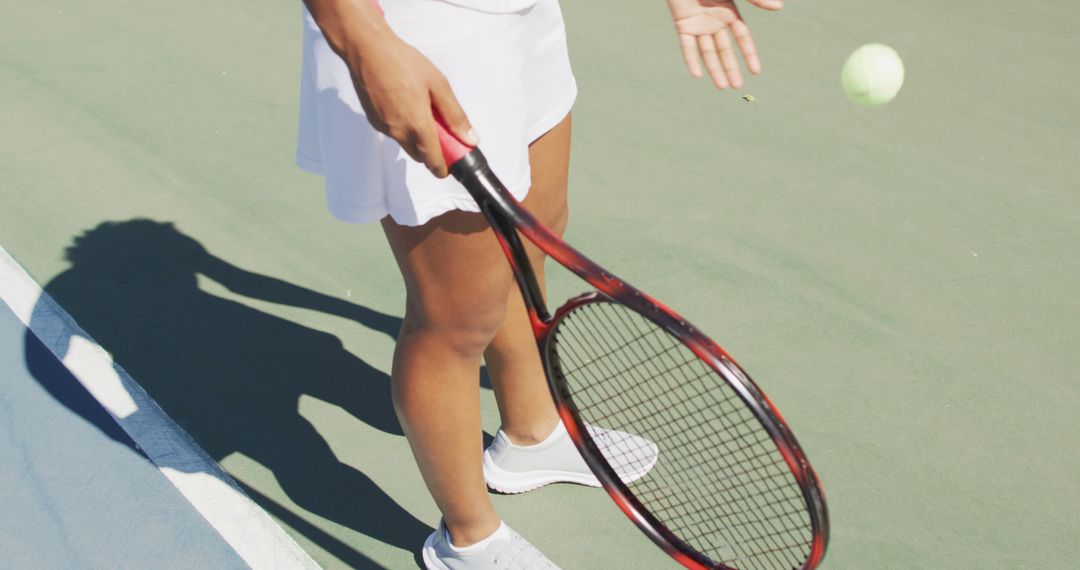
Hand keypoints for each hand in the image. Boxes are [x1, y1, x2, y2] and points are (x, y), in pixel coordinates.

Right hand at [348, 33, 476, 176]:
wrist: (368, 50)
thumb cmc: (404, 63)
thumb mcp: (438, 86)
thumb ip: (455, 116)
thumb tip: (470, 139)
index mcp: (417, 126)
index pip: (433, 162)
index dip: (444, 168)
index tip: (452, 163)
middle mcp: (399, 133)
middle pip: (420, 156)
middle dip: (432, 150)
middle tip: (441, 128)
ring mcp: (384, 128)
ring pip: (406, 143)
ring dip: (417, 136)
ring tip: (421, 107)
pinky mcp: (374, 120)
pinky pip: (394, 131)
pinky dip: (403, 125)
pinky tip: (404, 102)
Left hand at [666, 0, 782, 88]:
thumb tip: (779, 7)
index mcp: (729, 12)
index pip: (742, 38)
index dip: (749, 54)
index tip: (756, 71)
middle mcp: (715, 21)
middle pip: (724, 50)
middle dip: (731, 68)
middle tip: (737, 87)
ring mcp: (698, 24)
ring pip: (707, 52)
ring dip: (714, 69)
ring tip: (722, 87)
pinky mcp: (682, 24)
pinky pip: (687, 46)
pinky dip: (691, 60)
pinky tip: (697, 75)